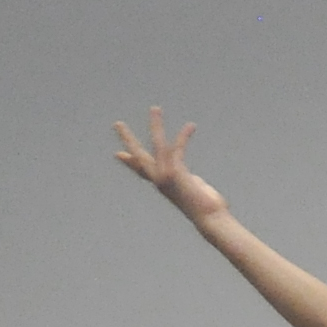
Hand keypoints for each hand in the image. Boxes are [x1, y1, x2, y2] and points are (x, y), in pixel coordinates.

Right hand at [110, 107, 223, 226]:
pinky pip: (177, 149)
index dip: (130, 162)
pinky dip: (184, 137)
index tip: (118, 154)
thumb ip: (189, 184)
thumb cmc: (208, 209)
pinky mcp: (175, 173)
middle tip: (117, 123)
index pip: (141, 171)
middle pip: (138, 156)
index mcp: (162, 184)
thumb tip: (193, 182)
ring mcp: (165, 176)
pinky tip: (190, 126)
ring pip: (157, 145)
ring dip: (156, 125)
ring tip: (155, 108)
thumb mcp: (194, 194)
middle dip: (128, 139)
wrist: (209, 219)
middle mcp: (159, 180)